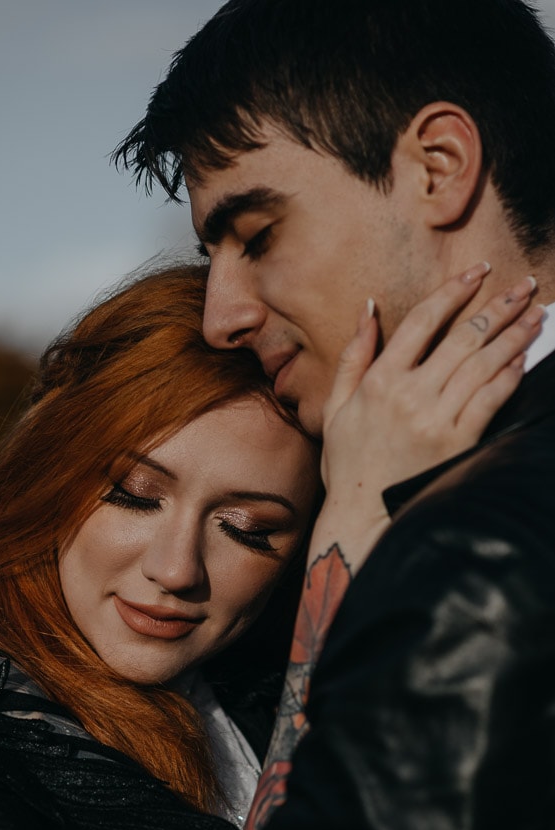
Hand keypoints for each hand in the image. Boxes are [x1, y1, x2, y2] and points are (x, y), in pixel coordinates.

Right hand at [314, 266, 542, 570]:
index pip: (423, 321)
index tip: (479, 271)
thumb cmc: (348, 463)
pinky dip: (511, 374)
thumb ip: (352, 356)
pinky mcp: (458, 442)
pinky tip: (525, 357)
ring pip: (484, 363)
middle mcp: (410, 395)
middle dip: (499, 306)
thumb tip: (370, 309)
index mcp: (380, 380)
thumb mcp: (335, 407)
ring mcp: (436, 419)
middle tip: (524, 286)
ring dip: (515, 335)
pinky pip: (492, 399)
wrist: (364, 517)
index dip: (454, 291)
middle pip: (464, 337)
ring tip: (536, 314)